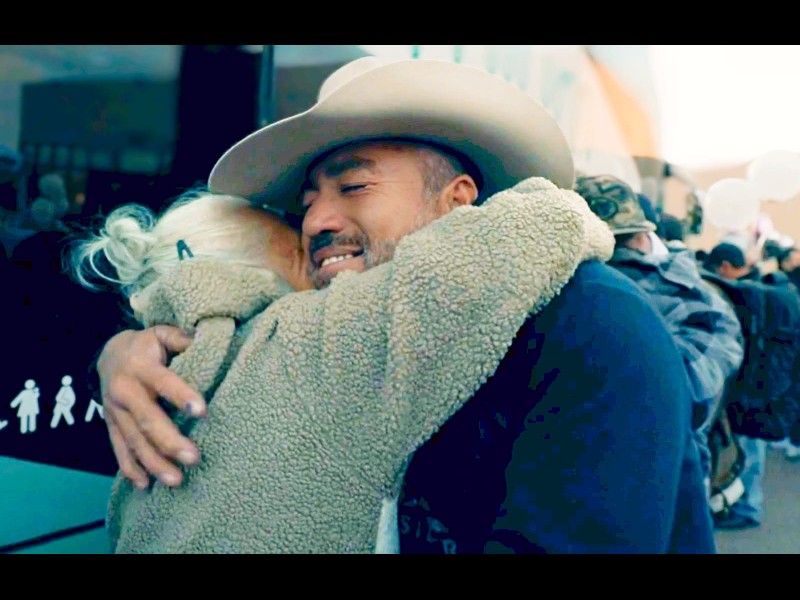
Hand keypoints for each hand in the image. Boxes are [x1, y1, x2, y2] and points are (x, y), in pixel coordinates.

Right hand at [98, 325, 203, 488]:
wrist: (107, 354)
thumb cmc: (147, 345)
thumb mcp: (162, 333)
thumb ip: (182, 338)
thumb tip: (207, 342)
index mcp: (141, 366)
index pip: (163, 381)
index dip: (181, 395)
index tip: (202, 411)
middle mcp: (124, 390)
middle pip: (147, 419)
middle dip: (170, 441)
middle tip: (193, 458)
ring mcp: (114, 411)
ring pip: (133, 441)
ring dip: (153, 463)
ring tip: (176, 480)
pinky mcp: (111, 425)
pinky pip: (118, 450)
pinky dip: (131, 469)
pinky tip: (145, 485)